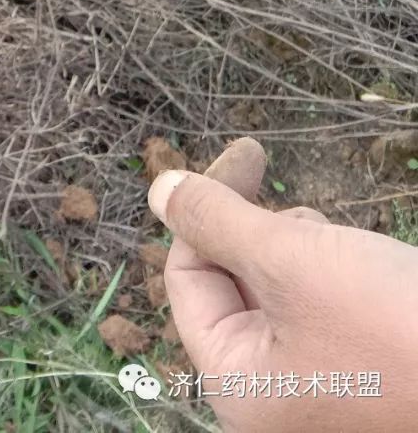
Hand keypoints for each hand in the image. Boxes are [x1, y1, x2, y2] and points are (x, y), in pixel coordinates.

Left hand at [150, 144, 417, 430]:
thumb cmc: (390, 325)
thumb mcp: (290, 259)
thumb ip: (217, 220)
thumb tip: (159, 189)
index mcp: (237, 385)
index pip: (187, 279)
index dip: (208, 209)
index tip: (249, 153)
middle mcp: (270, 397)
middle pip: (234, 285)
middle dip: (265, 234)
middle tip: (308, 212)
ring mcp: (320, 388)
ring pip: (282, 292)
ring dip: (304, 251)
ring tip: (348, 252)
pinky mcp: (361, 373)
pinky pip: (322, 310)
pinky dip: (335, 275)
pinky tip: (371, 265)